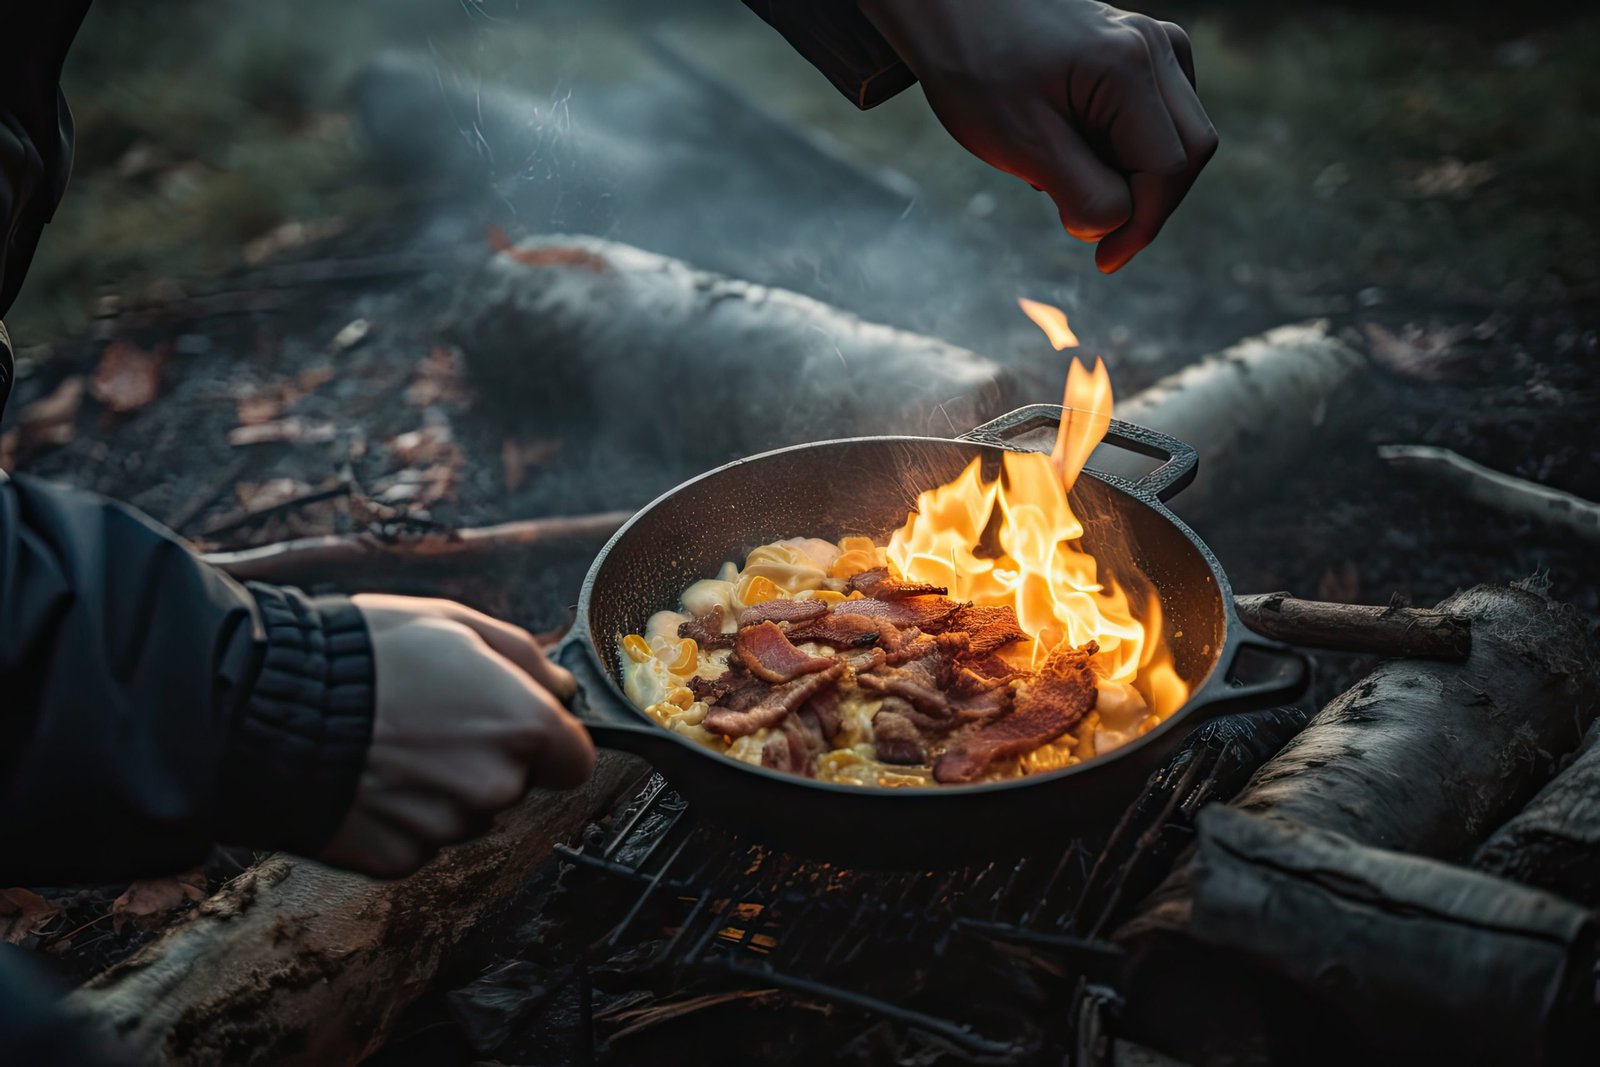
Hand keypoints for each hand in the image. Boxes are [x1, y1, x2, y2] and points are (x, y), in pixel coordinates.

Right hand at [319, 595, 595, 877]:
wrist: (271, 708)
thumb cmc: (364, 656)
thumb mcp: (455, 623)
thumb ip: (526, 659)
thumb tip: (561, 687)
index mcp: (522, 728)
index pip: (575, 760)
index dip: (549, 742)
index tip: (517, 727)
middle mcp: (495, 785)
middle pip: (513, 783)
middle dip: (485, 758)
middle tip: (432, 721)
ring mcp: (447, 827)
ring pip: (464, 811)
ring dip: (441, 786)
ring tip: (390, 743)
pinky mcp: (399, 858)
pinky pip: (418, 836)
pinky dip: (400, 813)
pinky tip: (368, 775)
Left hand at [859, 0, 1216, 271]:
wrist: (952, 8)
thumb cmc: (976, 67)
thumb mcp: (1021, 143)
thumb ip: (1080, 191)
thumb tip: (1116, 226)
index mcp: (1130, 67)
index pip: (1168, 167)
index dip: (1141, 224)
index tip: (1104, 260)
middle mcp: (1156, 48)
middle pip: (1189, 151)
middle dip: (1145, 202)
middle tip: (1086, 225)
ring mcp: (1155, 45)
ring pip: (1177, 137)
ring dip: (1130, 175)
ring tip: (1060, 171)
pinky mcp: (1142, 53)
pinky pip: (1155, 119)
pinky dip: (1122, 150)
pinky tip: (1072, 147)